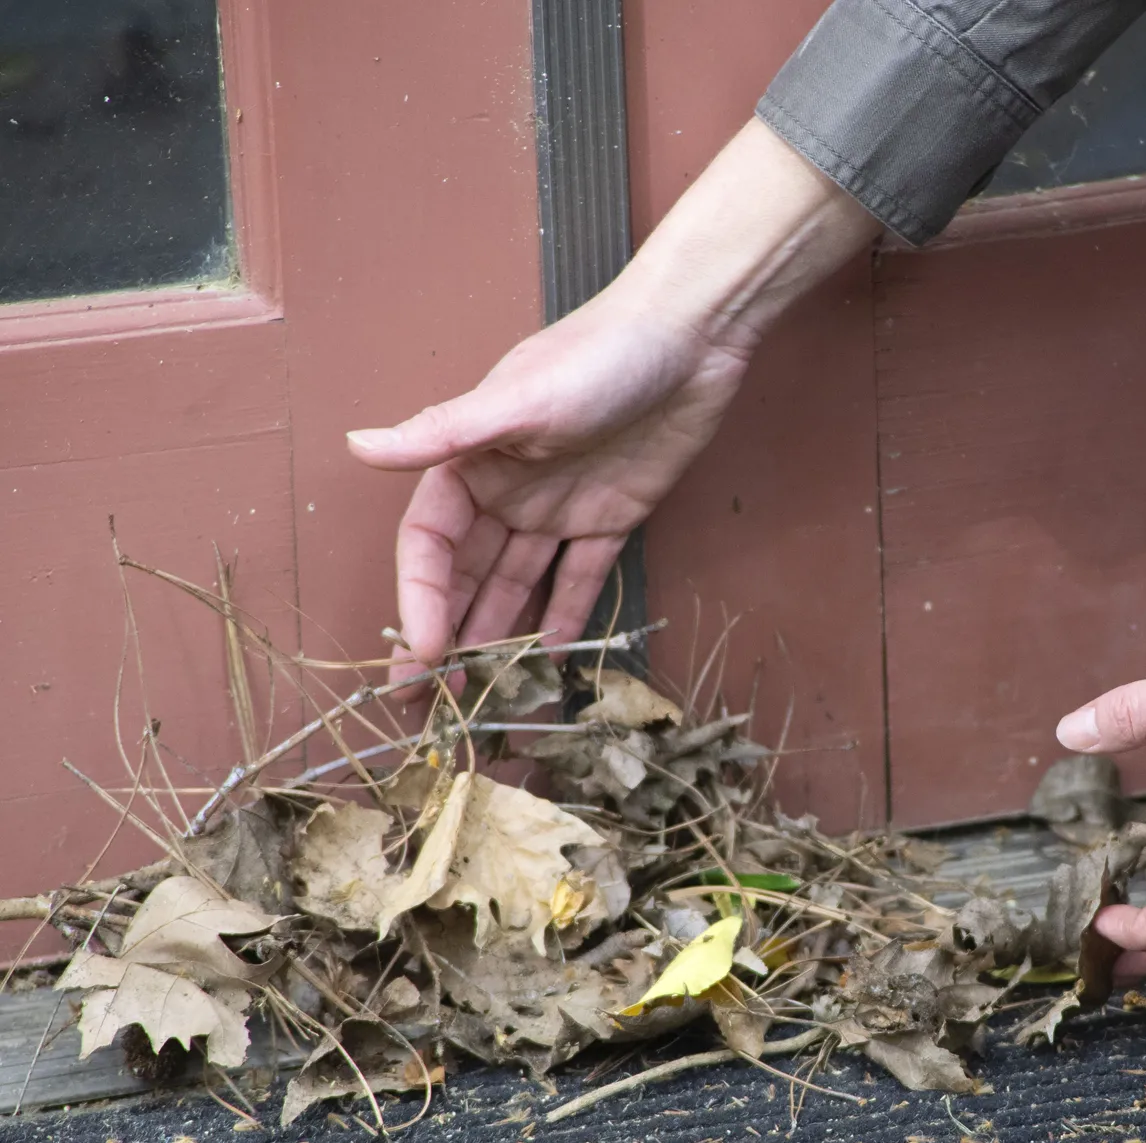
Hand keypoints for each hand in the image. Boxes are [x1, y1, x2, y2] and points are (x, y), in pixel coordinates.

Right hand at [347, 120, 877, 681]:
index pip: (430, 544)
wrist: (691, 338)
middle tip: (431, 704)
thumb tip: (356, 447)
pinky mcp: (612, 518)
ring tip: (488, 698)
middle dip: (447, 636)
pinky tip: (551, 662)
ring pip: (518, 585)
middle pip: (467, 575)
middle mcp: (507, 490)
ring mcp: (558, 508)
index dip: (421, 599)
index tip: (422, 655)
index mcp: (471, 460)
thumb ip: (443, 434)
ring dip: (500, 637)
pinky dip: (566, 616)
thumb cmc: (598, 356)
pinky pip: (580, 578)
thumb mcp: (519, 399)